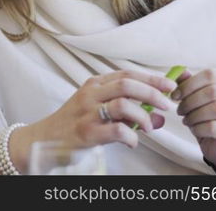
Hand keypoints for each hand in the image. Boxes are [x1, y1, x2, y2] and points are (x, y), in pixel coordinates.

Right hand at [33, 70, 175, 149]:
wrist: (45, 139)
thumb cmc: (75, 124)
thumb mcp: (100, 112)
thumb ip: (129, 113)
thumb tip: (159, 117)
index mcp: (94, 84)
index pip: (127, 74)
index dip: (152, 78)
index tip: (170, 85)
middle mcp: (90, 94)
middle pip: (127, 84)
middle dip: (152, 93)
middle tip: (166, 105)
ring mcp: (87, 112)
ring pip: (123, 104)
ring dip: (142, 116)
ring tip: (147, 127)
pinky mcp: (86, 132)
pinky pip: (117, 130)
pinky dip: (131, 137)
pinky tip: (131, 142)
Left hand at [172, 68, 215, 172]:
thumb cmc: (207, 114)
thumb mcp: (197, 96)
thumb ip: (188, 82)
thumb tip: (180, 71)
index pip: (211, 74)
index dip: (189, 84)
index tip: (175, 95)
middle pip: (213, 91)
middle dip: (189, 101)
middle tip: (179, 110)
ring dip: (193, 115)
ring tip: (186, 119)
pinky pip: (213, 127)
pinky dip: (197, 128)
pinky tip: (194, 129)